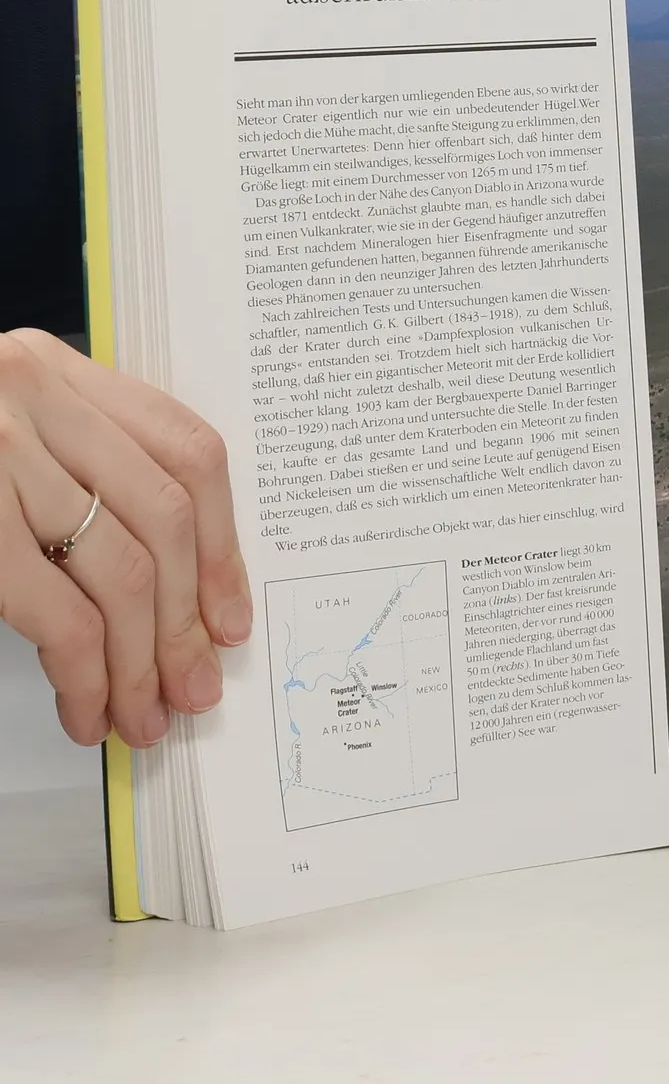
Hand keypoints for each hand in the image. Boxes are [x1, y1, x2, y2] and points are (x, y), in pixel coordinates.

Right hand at [0, 330, 249, 746]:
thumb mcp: (2, 431)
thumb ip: (75, 474)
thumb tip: (177, 591)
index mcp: (54, 369)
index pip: (188, 455)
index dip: (222, 546)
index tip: (229, 616)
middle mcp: (30, 395)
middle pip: (161, 521)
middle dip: (185, 621)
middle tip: (193, 688)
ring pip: (117, 571)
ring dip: (139, 661)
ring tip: (143, 714)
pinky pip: (52, 608)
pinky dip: (82, 671)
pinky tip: (85, 707)